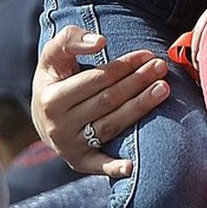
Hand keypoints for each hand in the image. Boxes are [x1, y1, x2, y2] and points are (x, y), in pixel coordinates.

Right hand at [31, 26, 171, 176]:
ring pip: (111, 126)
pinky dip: (114, 168)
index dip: (123, 66)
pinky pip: (98, 165)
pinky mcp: (79, 162)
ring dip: (139, 108)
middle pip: (107, 102)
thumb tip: (100, 41)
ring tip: (164, 90)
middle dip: (137, 82)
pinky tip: (133, 166)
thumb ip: (71, 39)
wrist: (43, 113)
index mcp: (51, 99)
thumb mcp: (54, 54)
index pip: (96, 80)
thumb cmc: (55, 76)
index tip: (147, 54)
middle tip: (161, 67)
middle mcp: (58, 127)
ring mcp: (69, 147)